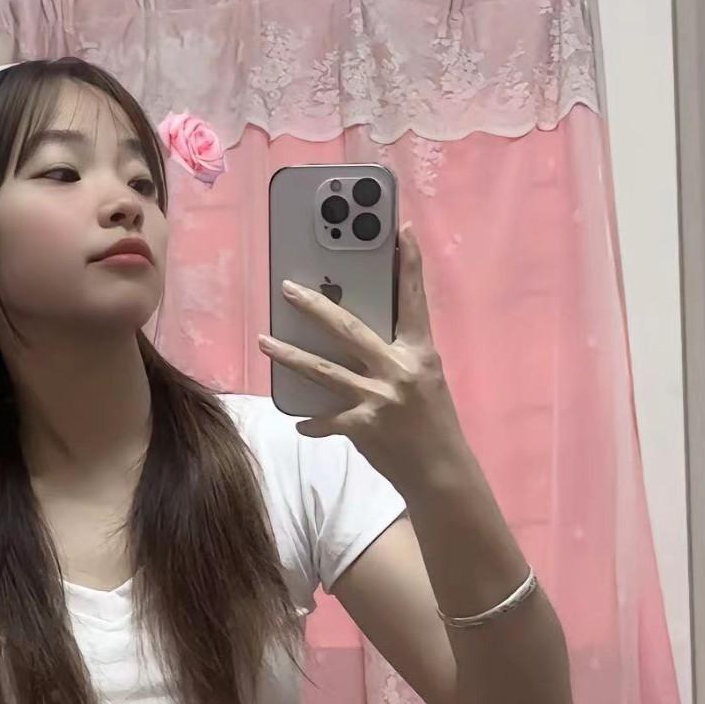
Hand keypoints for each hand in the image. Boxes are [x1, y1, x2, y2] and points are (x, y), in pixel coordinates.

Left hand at [258, 225, 466, 492]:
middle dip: (315, 306)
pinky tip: (298, 421)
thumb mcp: (426, 380)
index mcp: (419, 353)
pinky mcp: (363, 427)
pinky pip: (326, 420)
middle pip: (348, 329)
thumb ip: (397, 356)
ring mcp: (379, 398)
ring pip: (323, 370)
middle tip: (288, 288)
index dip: (409, 265)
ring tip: (263, 341)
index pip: (413, 301)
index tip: (401, 231)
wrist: (440, 471)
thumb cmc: (434, 422)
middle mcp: (398, 370)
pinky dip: (311, 422)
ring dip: (289, 355)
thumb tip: (361, 337)